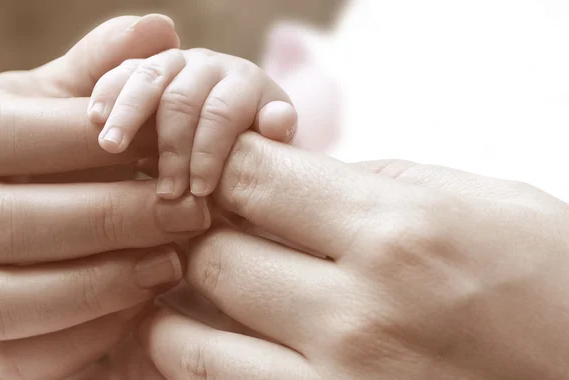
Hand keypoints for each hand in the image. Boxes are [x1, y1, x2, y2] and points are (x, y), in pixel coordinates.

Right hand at [0, 14, 210, 379]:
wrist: (10, 221)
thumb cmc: (43, 153)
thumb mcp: (60, 105)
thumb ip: (102, 72)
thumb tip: (160, 30)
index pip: (6, 135)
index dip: (91, 142)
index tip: (169, 148)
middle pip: (5, 223)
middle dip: (112, 218)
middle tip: (191, 212)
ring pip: (4, 301)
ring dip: (102, 281)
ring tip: (173, 263)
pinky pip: (27, 355)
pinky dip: (93, 331)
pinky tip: (144, 302)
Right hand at [89, 48, 296, 198]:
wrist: (227, 138)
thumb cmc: (251, 154)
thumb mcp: (270, 154)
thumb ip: (274, 141)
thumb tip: (277, 121)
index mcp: (246, 84)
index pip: (225, 112)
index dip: (212, 152)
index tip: (200, 193)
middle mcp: (210, 67)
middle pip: (184, 97)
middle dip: (173, 146)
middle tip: (166, 191)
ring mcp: (175, 64)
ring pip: (148, 78)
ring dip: (129, 113)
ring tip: (112, 147)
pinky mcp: (143, 70)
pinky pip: (121, 72)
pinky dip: (106, 92)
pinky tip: (94, 119)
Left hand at [136, 132, 568, 378]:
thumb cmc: (548, 281)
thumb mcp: (476, 202)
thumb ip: (372, 182)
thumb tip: (293, 177)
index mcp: (398, 232)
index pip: (250, 177)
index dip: (219, 166)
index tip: (221, 171)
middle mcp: (359, 314)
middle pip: (211, 255)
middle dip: (199, 234)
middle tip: (211, 228)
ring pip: (189, 342)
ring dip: (180, 310)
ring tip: (204, 292)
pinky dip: (203, 362)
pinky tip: (222, 340)